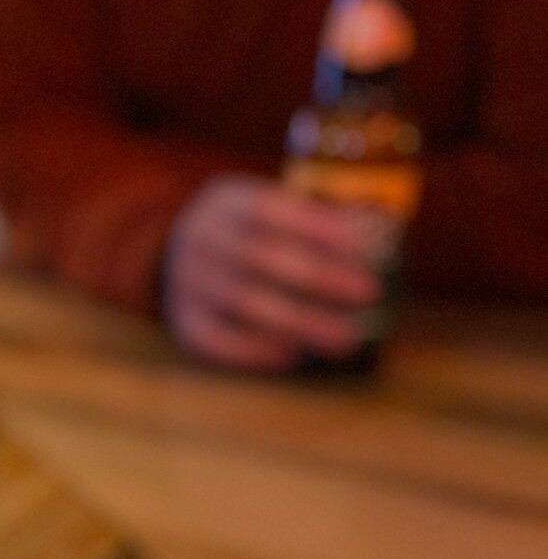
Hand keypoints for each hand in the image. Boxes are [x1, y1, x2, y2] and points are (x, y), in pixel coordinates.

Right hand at [163, 177, 385, 373]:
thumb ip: (316, 218)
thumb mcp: (273, 210)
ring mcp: (186, 281)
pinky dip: (257, 349)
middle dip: (319, 276)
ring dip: (300, 322)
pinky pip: (217, 339)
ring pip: (243, 302)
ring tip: (346, 339)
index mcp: (226, 202)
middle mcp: (199, 238)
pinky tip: (294, 355)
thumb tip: (377, 231)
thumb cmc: (250, 234)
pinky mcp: (182, 320)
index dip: (315, 227)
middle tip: (368, 293)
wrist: (180, 255)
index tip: (361, 246)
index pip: (268, 210)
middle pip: (259, 258)